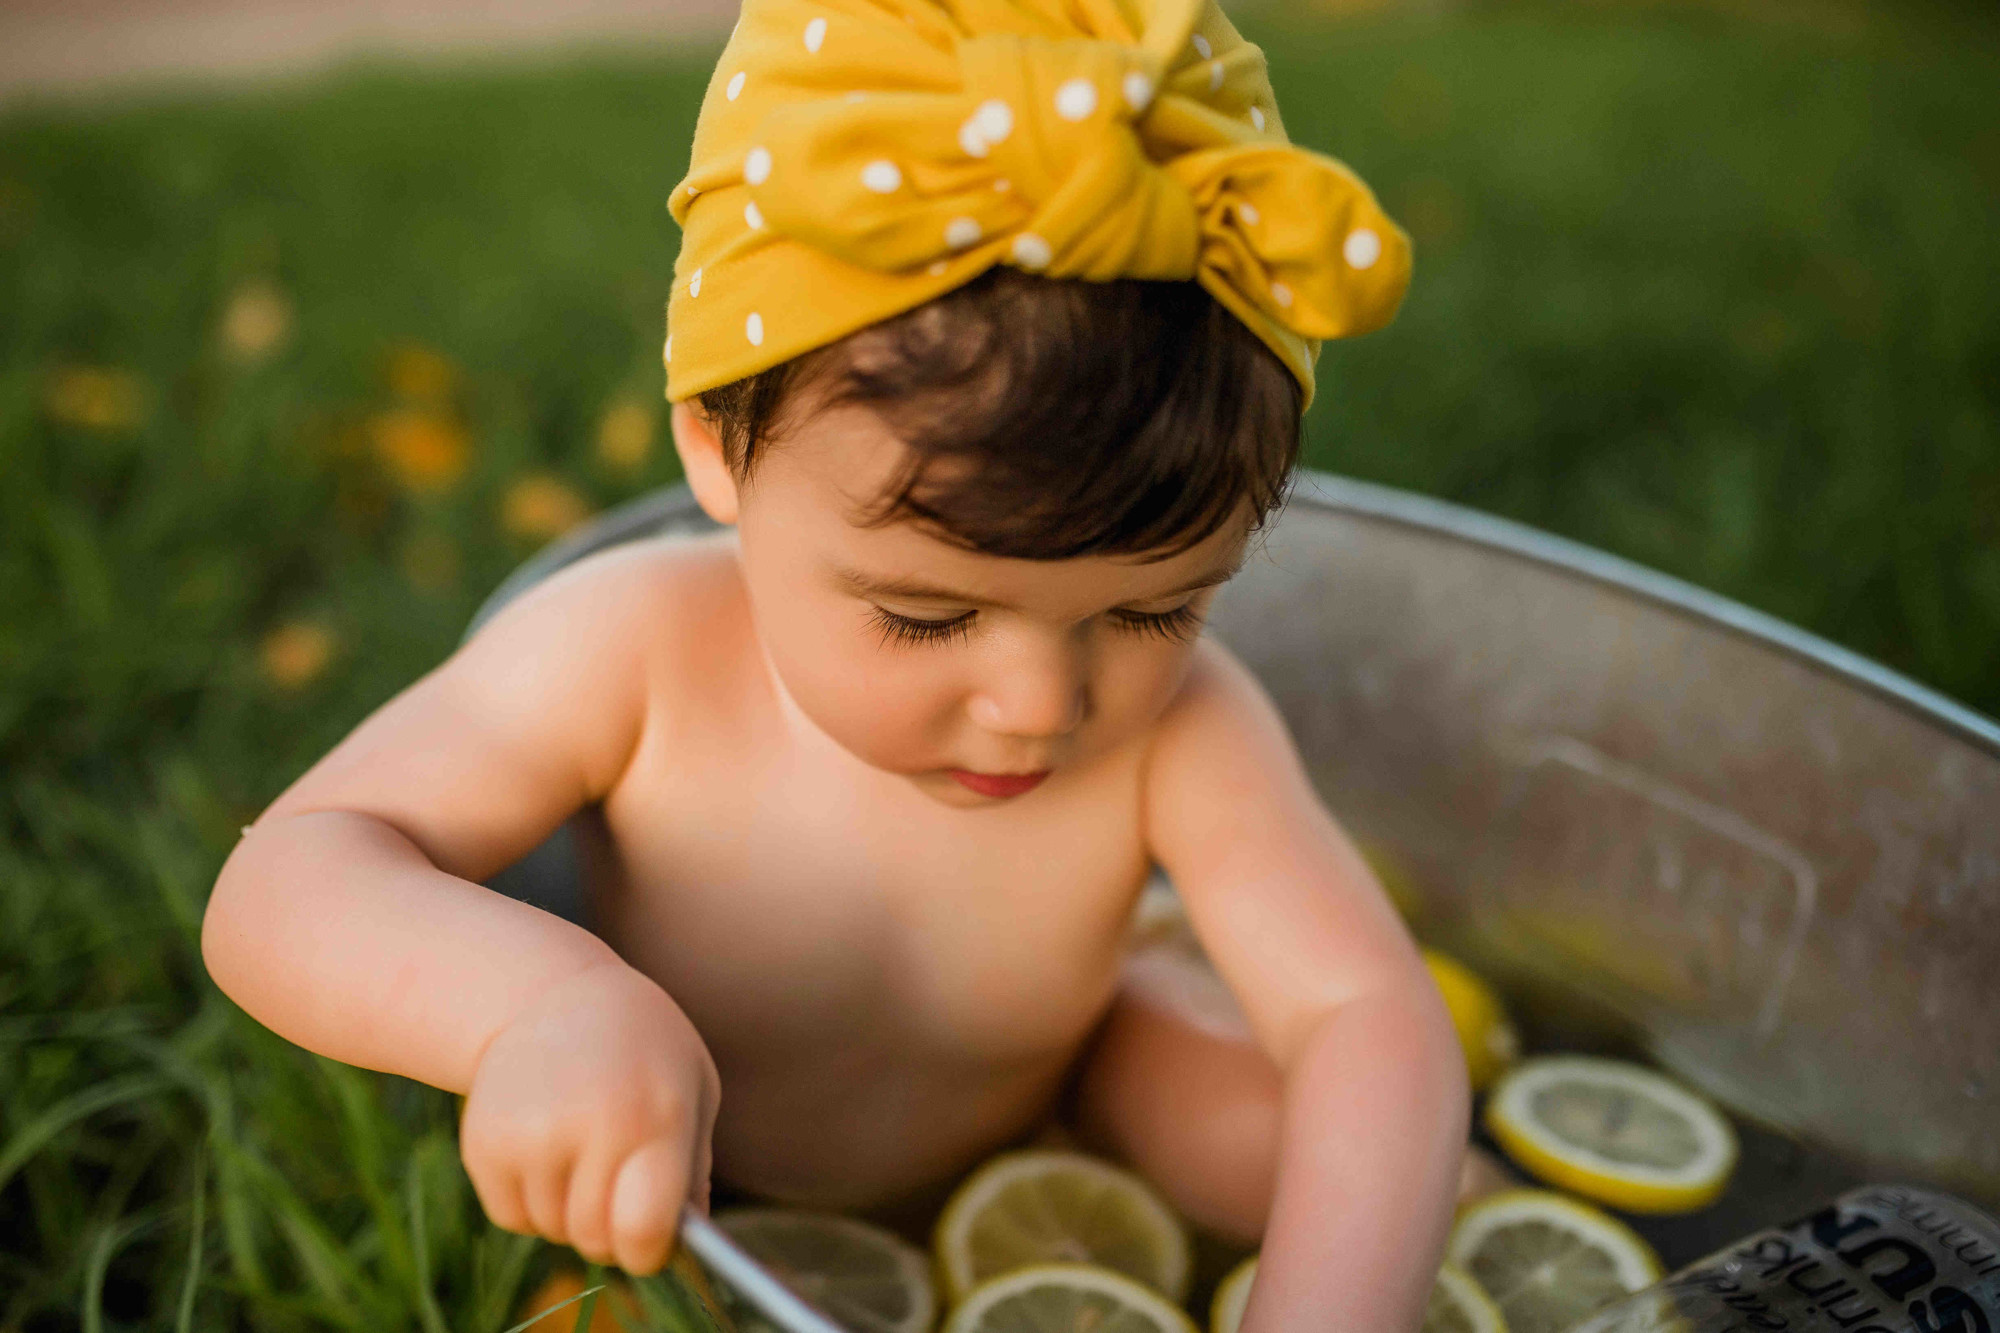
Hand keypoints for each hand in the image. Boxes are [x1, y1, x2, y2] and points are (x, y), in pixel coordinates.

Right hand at [460, 962, 720, 1273]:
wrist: (549, 993)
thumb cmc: (643, 1047)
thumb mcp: (692, 1086)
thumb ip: (693, 1167)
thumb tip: (686, 1238)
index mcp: (653, 1115)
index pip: (643, 1228)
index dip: (649, 1249)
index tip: (650, 1239)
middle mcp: (588, 1126)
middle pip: (597, 1239)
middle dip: (612, 1227)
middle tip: (618, 1183)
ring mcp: (529, 1136)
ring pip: (554, 1229)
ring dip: (571, 1209)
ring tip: (581, 1144)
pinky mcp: (483, 1144)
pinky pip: (514, 1217)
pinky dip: (532, 1200)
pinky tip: (546, 1144)